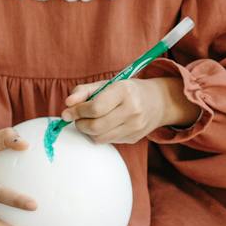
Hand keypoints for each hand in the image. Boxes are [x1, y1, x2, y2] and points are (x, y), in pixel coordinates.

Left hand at [60, 77, 196, 143]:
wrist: (158, 101)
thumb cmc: (128, 90)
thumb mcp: (107, 84)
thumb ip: (84, 91)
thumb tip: (67, 104)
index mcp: (125, 92)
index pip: (95, 108)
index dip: (77, 112)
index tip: (67, 112)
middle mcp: (132, 110)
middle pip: (96, 126)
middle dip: (80, 124)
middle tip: (76, 118)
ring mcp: (135, 127)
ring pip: (100, 137)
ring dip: (88, 131)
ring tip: (88, 121)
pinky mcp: (134, 138)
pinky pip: (108, 141)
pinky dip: (99, 135)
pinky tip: (103, 125)